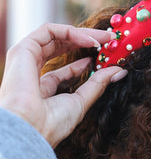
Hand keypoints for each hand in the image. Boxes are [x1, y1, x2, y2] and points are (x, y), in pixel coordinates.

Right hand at [0, 23, 126, 147]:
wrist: (33, 127)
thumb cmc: (52, 123)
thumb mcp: (81, 101)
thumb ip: (98, 84)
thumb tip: (119, 71)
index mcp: (42, 90)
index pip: (65, 70)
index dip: (86, 61)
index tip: (106, 58)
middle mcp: (31, 73)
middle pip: (60, 48)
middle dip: (87, 41)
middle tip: (110, 40)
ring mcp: (26, 60)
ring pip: (55, 36)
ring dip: (82, 34)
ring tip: (105, 39)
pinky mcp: (23, 49)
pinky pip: (49, 31)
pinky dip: (71, 32)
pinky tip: (90, 41)